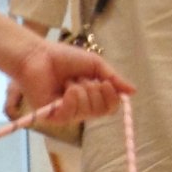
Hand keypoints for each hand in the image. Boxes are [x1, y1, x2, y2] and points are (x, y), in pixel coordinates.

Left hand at [10, 38, 132, 128]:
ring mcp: (67, 114)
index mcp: (91, 97)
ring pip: (87, 112)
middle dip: (95, 91)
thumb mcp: (95, 65)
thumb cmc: (64, 58)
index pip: (110, 107)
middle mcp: (81, 108)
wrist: (38, 55)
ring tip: (68, 81)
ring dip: (81, 91)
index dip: (112, 97)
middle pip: (101, 111)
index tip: (106, 82)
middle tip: (82, 78)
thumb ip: (114, 78)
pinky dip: (72, 99)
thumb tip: (134, 91)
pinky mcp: (53, 117)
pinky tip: (66, 89)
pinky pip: (71, 114)